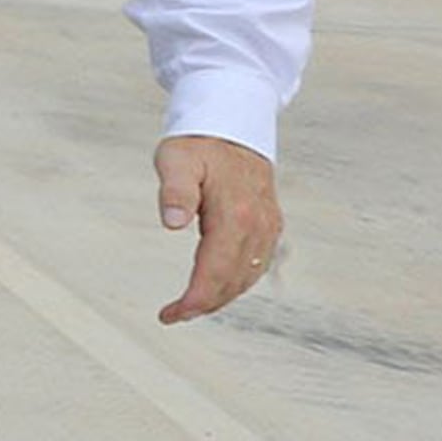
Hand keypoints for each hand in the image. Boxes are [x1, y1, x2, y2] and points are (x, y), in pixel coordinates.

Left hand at [154, 134, 280, 324]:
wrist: (233, 125)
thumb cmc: (198, 143)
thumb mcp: (176, 160)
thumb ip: (174, 191)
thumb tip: (172, 222)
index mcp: (236, 214)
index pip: (216, 271)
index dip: (195, 299)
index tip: (171, 315)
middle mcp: (259, 225)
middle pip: (233, 281)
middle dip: (204, 304)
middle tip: (173, 315)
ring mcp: (268, 226)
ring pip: (248, 277)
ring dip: (221, 297)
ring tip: (189, 307)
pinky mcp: (270, 224)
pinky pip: (258, 264)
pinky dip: (238, 282)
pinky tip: (218, 288)